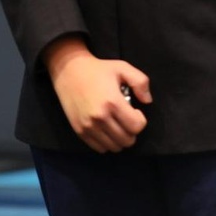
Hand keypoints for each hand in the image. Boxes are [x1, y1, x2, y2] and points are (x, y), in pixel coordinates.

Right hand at [43, 36, 150, 153]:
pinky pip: (100, 148)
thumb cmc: (97, 69)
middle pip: (127, 140)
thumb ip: (140, 82)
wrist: (68, 70)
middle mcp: (100, 117)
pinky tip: (105, 129)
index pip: (137, 126)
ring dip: (119, 138)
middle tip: (125, 118)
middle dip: (131, 130)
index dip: (140, 119)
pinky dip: (106, 142)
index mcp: (112, 102)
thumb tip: (147, 101)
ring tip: (115, 124)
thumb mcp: (122, 67)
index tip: (133, 111)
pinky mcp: (79, 131)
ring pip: (115, 147)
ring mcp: (88, 126)